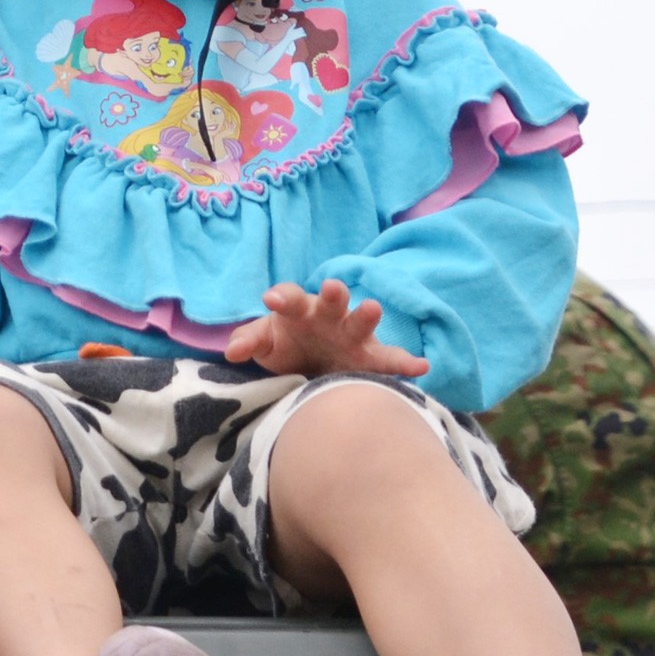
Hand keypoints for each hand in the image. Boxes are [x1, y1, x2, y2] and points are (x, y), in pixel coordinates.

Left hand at [223, 279, 430, 380]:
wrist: (312, 364)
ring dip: (367, 316)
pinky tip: (422, 367)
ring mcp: (351, 335)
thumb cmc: (285, 345)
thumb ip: (250, 341)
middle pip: (331, 302)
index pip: (289, 298)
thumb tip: (232, 351)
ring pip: (360, 323)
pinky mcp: (370, 358)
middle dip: (333, 295)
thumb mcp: (265, 343)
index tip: (270, 299)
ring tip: (373, 309)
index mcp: (298, 309)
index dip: (281, 297)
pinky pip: (389, 360)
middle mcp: (328, 317)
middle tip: (333, 287)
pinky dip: (406, 363)